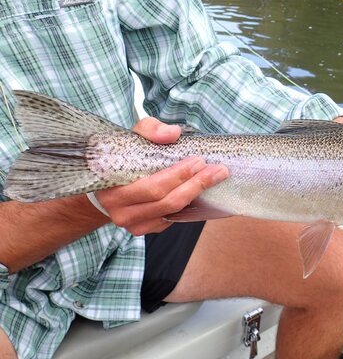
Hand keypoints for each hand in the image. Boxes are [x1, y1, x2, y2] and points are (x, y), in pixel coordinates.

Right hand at [94, 118, 228, 234]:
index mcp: (112, 184)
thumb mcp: (133, 136)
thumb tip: (173, 133)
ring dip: (196, 195)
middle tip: (217, 171)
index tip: (199, 161)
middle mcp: (119, 209)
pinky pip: (170, 220)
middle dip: (195, 184)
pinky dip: (188, 206)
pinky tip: (200, 192)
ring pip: (170, 212)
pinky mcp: (142, 229)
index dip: (178, 175)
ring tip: (215, 178)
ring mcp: (131, 223)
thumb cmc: (124, 156)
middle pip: (166, 201)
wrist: (110, 182)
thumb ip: (151, 129)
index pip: (152, 186)